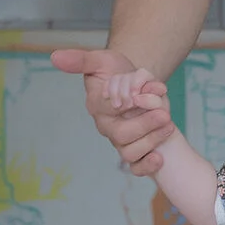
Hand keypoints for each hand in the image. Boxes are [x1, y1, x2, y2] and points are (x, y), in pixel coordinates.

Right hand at [50, 48, 176, 175]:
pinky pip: (136, 167)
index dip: (124, 101)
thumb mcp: (102, 60)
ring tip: (168, 124)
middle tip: (164, 114)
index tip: (139, 95)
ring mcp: (121, 140)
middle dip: (144, 125)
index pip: (105, 108)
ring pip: (129, 152)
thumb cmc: (118, 73)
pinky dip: (146, 166)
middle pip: (120, 135)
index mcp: (97, 105)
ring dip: (151, 141)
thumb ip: (81, 59)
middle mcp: (107, 126)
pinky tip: (159, 158)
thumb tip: (55, 57)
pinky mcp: (135, 150)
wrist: (138, 85)